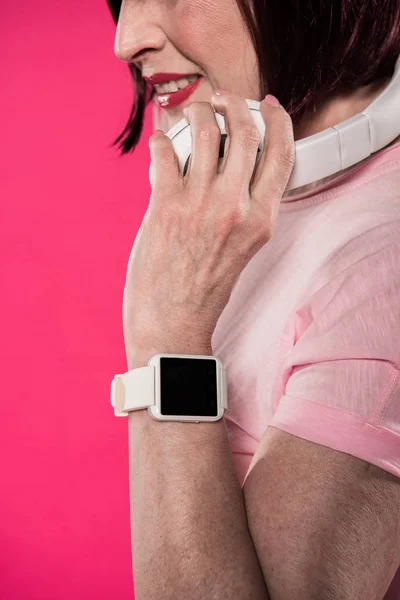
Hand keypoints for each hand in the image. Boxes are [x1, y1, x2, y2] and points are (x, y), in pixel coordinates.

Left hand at [122, 91, 294, 367]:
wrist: (173, 324)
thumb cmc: (204, 292)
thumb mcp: (242, 250)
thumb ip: (245, 209)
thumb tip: (231, 165)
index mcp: (261, 220)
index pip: (282, 155)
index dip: (278, 122)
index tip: (269, 106)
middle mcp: (236, 208)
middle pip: (245, 133)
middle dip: (234, 104)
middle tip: (222, 99)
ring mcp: (201, 206)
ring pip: (206, 133)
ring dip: (197, 112)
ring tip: (190, 112)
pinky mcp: (166, 207)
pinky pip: (166, 153)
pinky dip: (162, 139)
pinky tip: (161, 141)